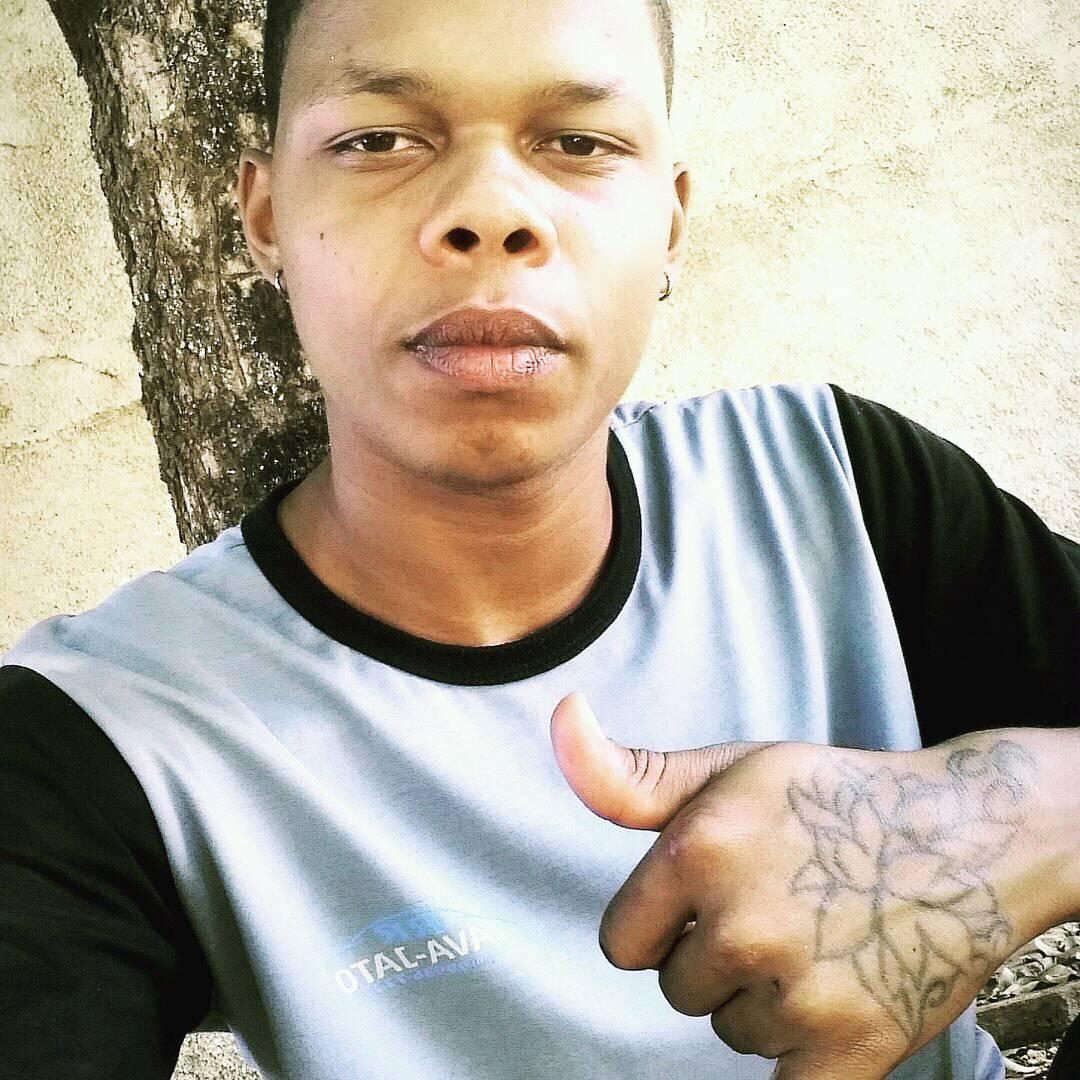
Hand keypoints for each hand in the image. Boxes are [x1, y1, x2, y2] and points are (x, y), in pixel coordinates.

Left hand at [549, 692, 1040, 1079]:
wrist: (965, 841)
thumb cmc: (833, 800)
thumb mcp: (728, 769)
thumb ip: (628, 773)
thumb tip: (560, 719)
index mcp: (698, 851)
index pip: (622, 943)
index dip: (664, 924)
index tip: (712, 899)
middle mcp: (740, 924)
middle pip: (677, 989)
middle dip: (715, 958)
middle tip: (781, 910)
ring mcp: (796, 994)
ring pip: (730, 1028)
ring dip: (762, 1000)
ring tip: (818, 939)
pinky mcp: (847, 1054)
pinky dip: (802, 1051)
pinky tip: (833, 994)